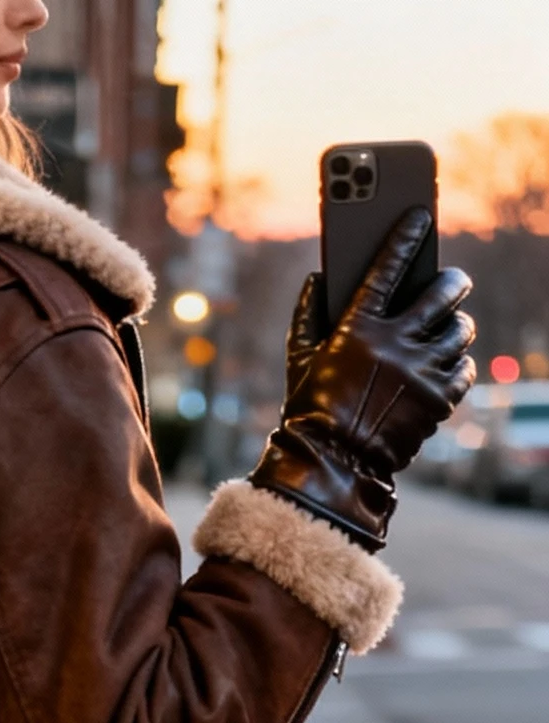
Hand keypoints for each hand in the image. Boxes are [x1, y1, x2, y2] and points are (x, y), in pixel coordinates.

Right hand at [250, 212, 474, 549]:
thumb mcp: (300, 362)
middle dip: (453, 281)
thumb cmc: (310, 412)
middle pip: (442, 293)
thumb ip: (306, 316)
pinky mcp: (437, 400)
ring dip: (458, 325)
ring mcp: (419, 372)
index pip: (387, 267)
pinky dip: (460, 364)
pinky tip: (452, 363)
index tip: (420, 216)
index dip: (405, 236)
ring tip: (454, 326)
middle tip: (454, 282)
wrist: (332, 466)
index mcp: (357, 328)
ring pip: (459, 331)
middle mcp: (394, 344)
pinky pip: (463, 369)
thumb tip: (317, 278)